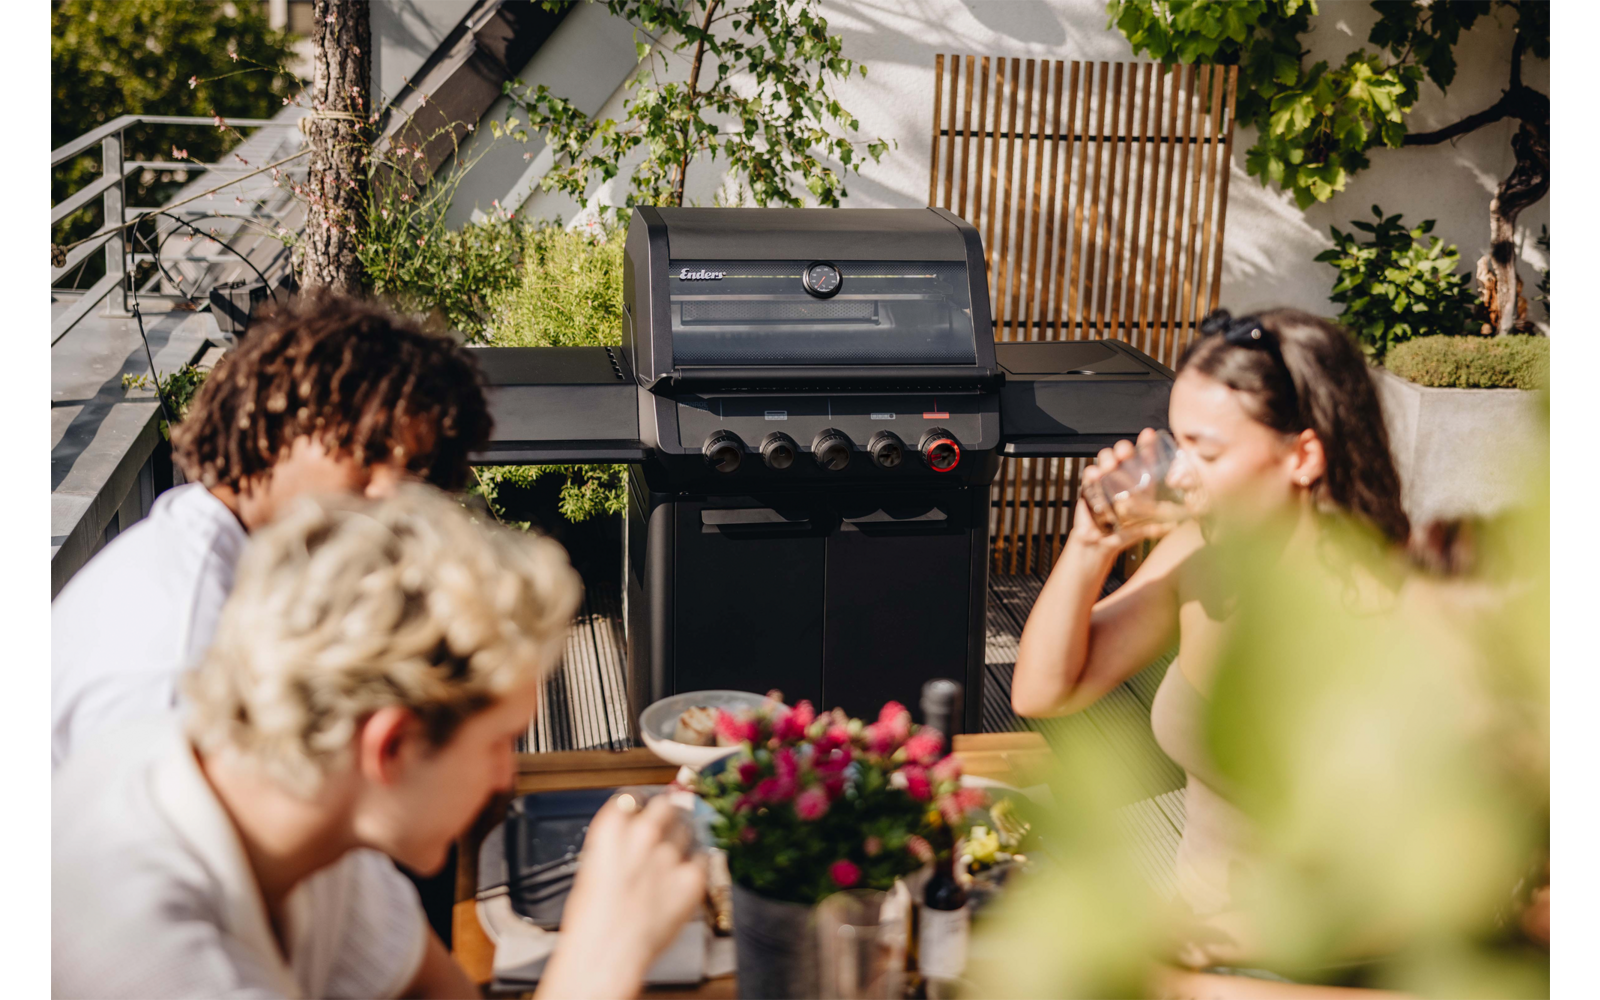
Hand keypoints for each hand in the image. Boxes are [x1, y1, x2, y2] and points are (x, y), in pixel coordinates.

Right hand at [537, 793, 707, 999]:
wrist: (608, 953)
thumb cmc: (592, 921)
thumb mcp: (593, 869)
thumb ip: (615, 847)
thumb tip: (630, 842)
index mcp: (612, 828)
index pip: (634, 797)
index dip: (642, 804)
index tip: (646, 808)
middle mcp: (644, 833)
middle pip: (667, 805)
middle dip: (669, 812)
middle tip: (670, 822)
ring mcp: (671, 854)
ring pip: (688, 828)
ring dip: (684, 836)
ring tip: (677, 852)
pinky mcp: (692, 878)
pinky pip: (704, 858)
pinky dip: (697, 863)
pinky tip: (688, 873)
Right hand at [1070, 429, 1177, 557]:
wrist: (1098, 545)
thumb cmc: (1122, 534)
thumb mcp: (1143, 530)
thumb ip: (1156, 528)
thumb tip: (1176, 525)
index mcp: (1137, 485)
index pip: (1143, 460)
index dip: (1146, 446)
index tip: (1148, 434)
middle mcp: (1121, 479)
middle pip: (1122, 455)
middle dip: (1124, 448)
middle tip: (1125, 452)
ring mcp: (1104, 482)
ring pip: (1106, 460)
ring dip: (1108, 458)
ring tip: (1111, 465)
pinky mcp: (1089, 489)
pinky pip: (1089, 475)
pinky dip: (1092, 473)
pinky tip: (1095, 474)